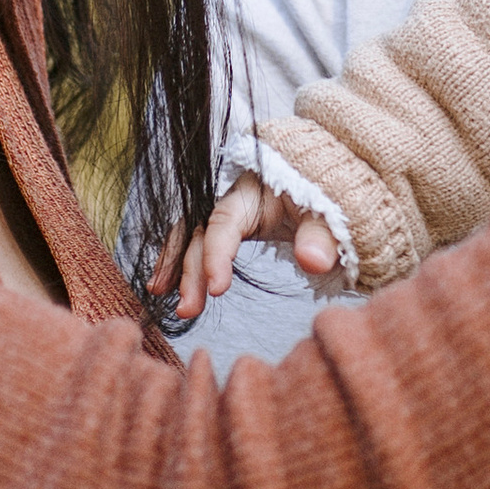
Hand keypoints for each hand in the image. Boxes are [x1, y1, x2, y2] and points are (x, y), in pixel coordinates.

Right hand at [164, 174, 346, 318]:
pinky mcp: (230, 224)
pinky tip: (168, 285)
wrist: (324, 178)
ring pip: (191, 235)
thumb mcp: (329, 211)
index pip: (224, 223)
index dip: (216, 255)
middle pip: (200, 232)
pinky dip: (182, 261)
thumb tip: (312, 262)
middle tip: (188, 309)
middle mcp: (232, 198)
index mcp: (252, 190)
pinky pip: (199, 240)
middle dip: (190, 270)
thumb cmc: (326, 193)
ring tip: (160, 295)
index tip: (217, 289)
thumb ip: (321, 235)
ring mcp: (228, 210)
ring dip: (176, 265)